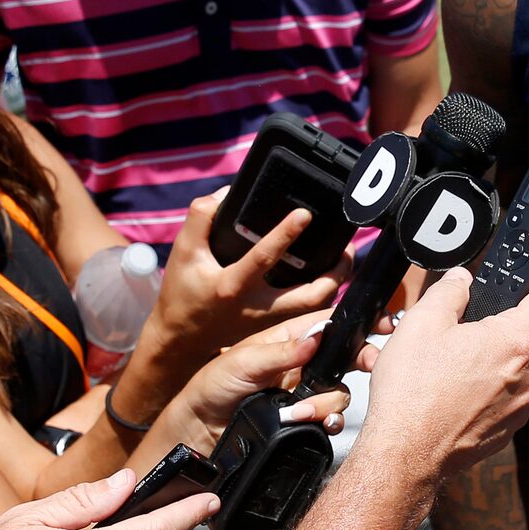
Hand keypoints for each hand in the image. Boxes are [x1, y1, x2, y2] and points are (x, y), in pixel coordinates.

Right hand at [144, 189, 351, 366]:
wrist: (181, 337)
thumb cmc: (183, 291)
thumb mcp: (183, 251)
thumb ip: (201, 218)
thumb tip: (229, 193)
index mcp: (233, 286)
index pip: (264, 258)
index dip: (285, 235)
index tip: (305, 214)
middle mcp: (257, 308)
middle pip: (310, 296)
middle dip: (336, 273)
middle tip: (347, 247)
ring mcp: (269, 322)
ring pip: (316, 308)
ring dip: (335, 284)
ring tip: (343, 259)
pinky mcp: (274, 328)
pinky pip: (309, 313)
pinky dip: (323, 295)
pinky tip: (328, 276)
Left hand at [150, 316, 350, 451]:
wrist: (199, 431)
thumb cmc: (213, 387)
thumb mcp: (243, 362)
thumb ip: (281, 351)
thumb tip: (317, 337)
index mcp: (288, 340)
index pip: (329, 323)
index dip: (357, 322)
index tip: (383, 324)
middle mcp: (301, 364)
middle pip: (345, 358)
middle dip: (360, 360)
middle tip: (367, 365)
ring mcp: (303, 393)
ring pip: (339, 392)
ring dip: (328, 402)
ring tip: (304, 412)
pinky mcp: (302, 419)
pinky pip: (329, 418)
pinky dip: (328, 421)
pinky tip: (318, 424)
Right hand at [349, 255, 528, 484]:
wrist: (405, 455)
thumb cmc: (413, 395)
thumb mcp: (423, 323)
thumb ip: (450, 291)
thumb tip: (461, 281)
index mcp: (517, 342)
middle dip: (511, 316)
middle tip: (478, 312)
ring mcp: (521, 405)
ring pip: (519, 362)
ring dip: (495, 350)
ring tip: (454, 353)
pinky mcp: (508, 426)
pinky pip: (507, 391)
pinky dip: (489, 380)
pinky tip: (454, 382)